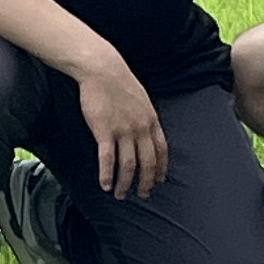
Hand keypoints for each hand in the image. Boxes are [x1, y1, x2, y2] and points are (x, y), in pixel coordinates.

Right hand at [75, 52, 170, 199]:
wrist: (102, 68)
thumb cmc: (119, 81)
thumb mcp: (141, 99)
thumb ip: (144, 117)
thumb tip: (145, 130)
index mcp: (151, 120)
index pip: (161, 151)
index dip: (161, 168)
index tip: (159, 180)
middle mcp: (140, 128)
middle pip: (147, 163)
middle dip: (146, 182)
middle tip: (143, 194)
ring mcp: (122, 131)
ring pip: (128, 165)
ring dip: (125, 183)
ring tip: (121, 194)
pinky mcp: (104, 131)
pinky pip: (107, 159)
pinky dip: (107, 175)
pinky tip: (105, 185)